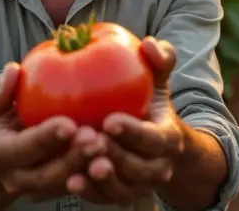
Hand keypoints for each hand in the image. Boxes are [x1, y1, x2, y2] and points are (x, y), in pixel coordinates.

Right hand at [0, 62, 106, 201]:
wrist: (5, 154)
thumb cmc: (3, 118)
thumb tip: (11, 71)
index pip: (23, 148)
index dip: (46, 138)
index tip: (70, 123)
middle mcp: (17, 178)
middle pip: (48, 174)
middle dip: (73, 158)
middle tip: (97, 138)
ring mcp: (39, 189)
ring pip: (67, 183)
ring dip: (89, 167)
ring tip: (109, 147)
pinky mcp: (59, 191)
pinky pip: (81, 186)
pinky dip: (97, 173)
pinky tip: (116, 154)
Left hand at [66, 37, 185, 204]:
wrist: (153, 140)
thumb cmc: (149, 99)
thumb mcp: (158, 77)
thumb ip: (159, 58)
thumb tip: (149, 43)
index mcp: (168, 138)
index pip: (156, 139)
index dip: (134, 133)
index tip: (109, 120)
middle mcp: (158, 167)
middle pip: (138, 168)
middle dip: (114, 156)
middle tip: (88, 141)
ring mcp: (139, 186)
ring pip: (122, 189)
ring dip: (100, 180)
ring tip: (77, 168)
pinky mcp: (119, 195)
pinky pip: (104, 198)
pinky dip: (89, 192)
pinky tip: (69, 180)